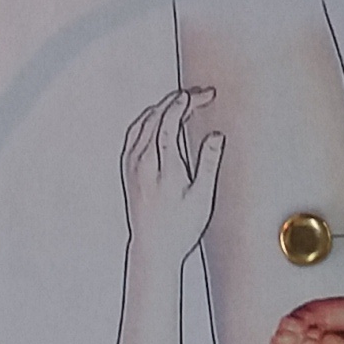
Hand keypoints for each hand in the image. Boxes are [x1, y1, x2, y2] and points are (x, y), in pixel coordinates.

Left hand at [120, 87, 224, 268]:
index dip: (184, 104)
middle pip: (156, 117)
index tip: (200, 95)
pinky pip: (135, 133)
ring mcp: (132, 164)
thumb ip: (208, 163)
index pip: (169, 123)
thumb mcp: (202, 198)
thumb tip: (216, 136)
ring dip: (162, 107)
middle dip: (177, 100)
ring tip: (182, 101)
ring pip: (143, 122)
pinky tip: (159, 118)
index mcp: (162, 168)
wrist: (153, 248)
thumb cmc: (180, 228)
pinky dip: (149, 119)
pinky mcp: (127, 168)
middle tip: (198, 94)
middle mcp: (142, 163)